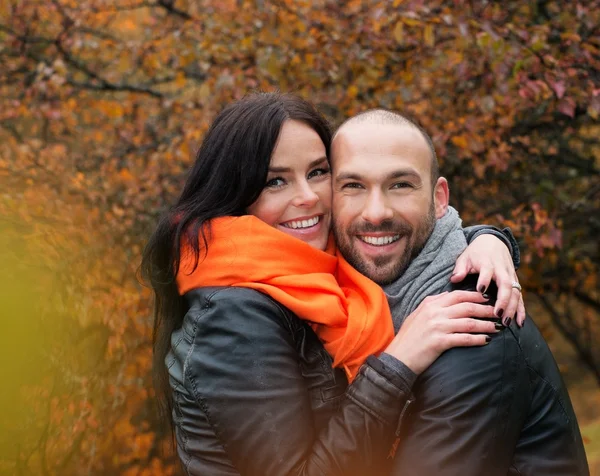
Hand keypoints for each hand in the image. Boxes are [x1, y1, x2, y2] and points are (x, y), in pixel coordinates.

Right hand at [384, 291, 498, 375]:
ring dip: (486, 325)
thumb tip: (448, 296)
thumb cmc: (408, 337)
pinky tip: (486, 340)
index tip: (487, 299)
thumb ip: (432, 303)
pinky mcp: (440, 342)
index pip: (457, 295)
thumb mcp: (417, 314)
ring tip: (497, 327)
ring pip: (469, 322)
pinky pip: (464, 338)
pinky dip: (477, 339)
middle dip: (485, 309)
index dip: (475, 296)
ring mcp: (437, 326)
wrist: (399, 356)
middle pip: (467, 307)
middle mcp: (435, 312)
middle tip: (498, 312)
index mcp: (430, 303)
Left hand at [451, 234, 524, 326]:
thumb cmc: (476, 253)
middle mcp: (501, 269)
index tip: (480, 290)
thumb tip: (454, 278)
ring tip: (506, 322)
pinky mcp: (515, 282)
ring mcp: (511, 276)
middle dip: (503, 300)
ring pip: (515, 292)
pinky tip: (520, 322)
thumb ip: (460, 268)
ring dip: (512, 308)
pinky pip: (520, 296)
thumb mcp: (465, 257)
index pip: (487, 270)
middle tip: (497, 314)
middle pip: (506, 284)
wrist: (493, 242)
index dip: (484, 279)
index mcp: (487, 262)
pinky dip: (521, 309)